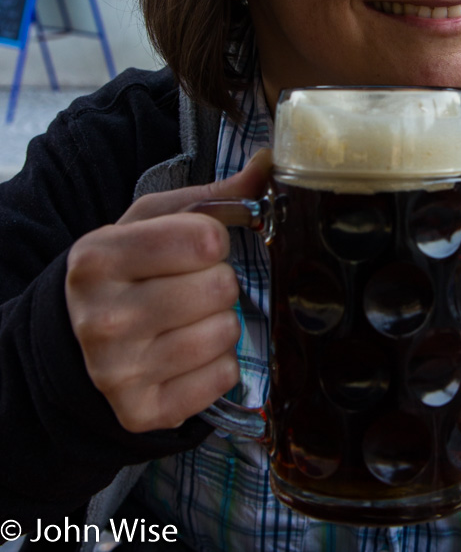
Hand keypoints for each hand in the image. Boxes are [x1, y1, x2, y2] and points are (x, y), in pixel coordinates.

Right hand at [65, 150, 272, 432]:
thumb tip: (269, 161)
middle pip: (220, 288)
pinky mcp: (143, 413)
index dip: (211, 239)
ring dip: (220, 323)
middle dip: (218, 281)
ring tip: (189, 318)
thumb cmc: (129, 268)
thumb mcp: (156, 221)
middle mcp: (102, 318)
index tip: (196, 245)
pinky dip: (218, 364)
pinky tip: (188, 353)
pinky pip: (223, 377)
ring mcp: (118, 373)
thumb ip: (215, 195)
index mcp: (98, 258)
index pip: (203, 238)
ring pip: (226, 333)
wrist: (78, 341)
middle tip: (191, 286)